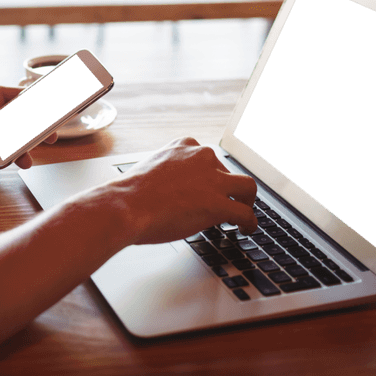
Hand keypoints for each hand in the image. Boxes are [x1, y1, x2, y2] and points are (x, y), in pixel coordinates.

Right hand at [105, 138, 256, 244]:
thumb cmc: (130, 193)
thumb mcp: (151, 168)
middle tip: (227, 202)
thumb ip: (168, 172)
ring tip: (244, 213)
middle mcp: (202, 156)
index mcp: (185, 145)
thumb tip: (172, 190)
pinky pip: (245, 213)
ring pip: (247, 187)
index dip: (211, 175)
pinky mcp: (217, 204)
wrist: (125, 205)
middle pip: (228, 172)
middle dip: (229, 188)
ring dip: (247, 201)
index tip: (209, 186)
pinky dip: (250, 223)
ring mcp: (212, 180)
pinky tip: (247, 230)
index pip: (208, 157)